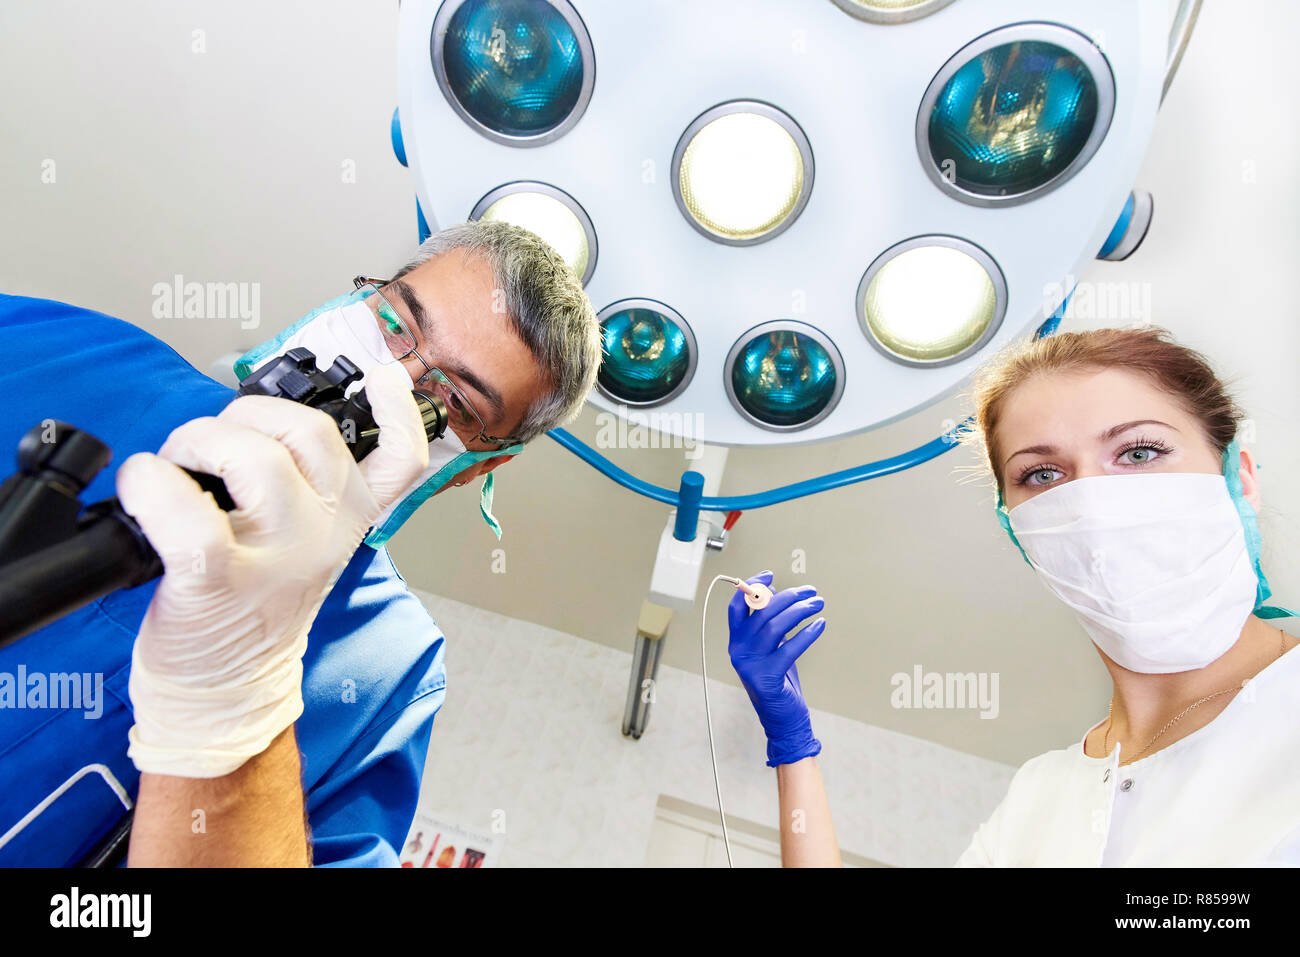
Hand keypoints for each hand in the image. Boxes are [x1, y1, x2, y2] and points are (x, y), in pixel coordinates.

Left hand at [116, 362, 427, 777]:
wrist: (226, 687)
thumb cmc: (252, 605)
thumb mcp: (305, 544)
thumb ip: (305, 488)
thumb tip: (255, 422)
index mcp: (350, 520)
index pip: (401, 460)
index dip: (398, 411)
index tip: (382, 378)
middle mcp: (325, 535)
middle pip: (309, 433)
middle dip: (244, 416)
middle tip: (210, 445)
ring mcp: (278, 557)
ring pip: (253, 459)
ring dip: (196, 442)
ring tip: (175, 468)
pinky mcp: (219, 580)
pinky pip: (186, 512)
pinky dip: (152, 485)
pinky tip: (144, 487)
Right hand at [727, 570, 826, 766]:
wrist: (782, 719)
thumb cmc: (779, 679)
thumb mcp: (771, 647)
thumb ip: (768, 622)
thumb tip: (774, 591)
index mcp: (736, 641)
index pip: (737, 606)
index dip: (750, 587)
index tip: (770, 575)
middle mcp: (738, 651)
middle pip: (760, 612)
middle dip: (788, 597)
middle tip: (810, 592)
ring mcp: (750, 665)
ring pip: (774, 627)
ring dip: (800, 611)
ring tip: (818, 604)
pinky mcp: (767, 678)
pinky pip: (789, 649)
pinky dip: (807, 634)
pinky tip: (820, 625)